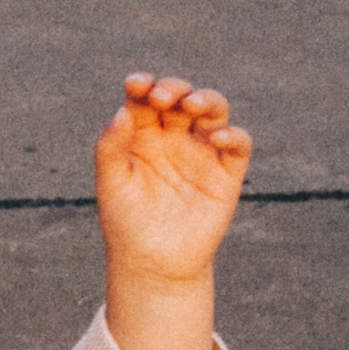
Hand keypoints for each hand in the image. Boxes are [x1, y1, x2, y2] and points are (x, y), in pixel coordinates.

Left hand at [94, 74, 251, 288]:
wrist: (153, 265)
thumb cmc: (126, 223)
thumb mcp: (111, 185)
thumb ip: (110, 148)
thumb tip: (122, 111)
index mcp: (144, 135)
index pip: (145, 99)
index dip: (142, 85)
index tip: (135, 84)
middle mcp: (175, 138)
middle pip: (180, 97)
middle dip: (172, 88)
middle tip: (160, 98)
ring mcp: (202, 153)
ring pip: (213, 112)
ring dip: (206, 99)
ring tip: (191, 105)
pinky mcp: (227, 174)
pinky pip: (238, 145)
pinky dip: (233, 135)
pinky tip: (216, 138)